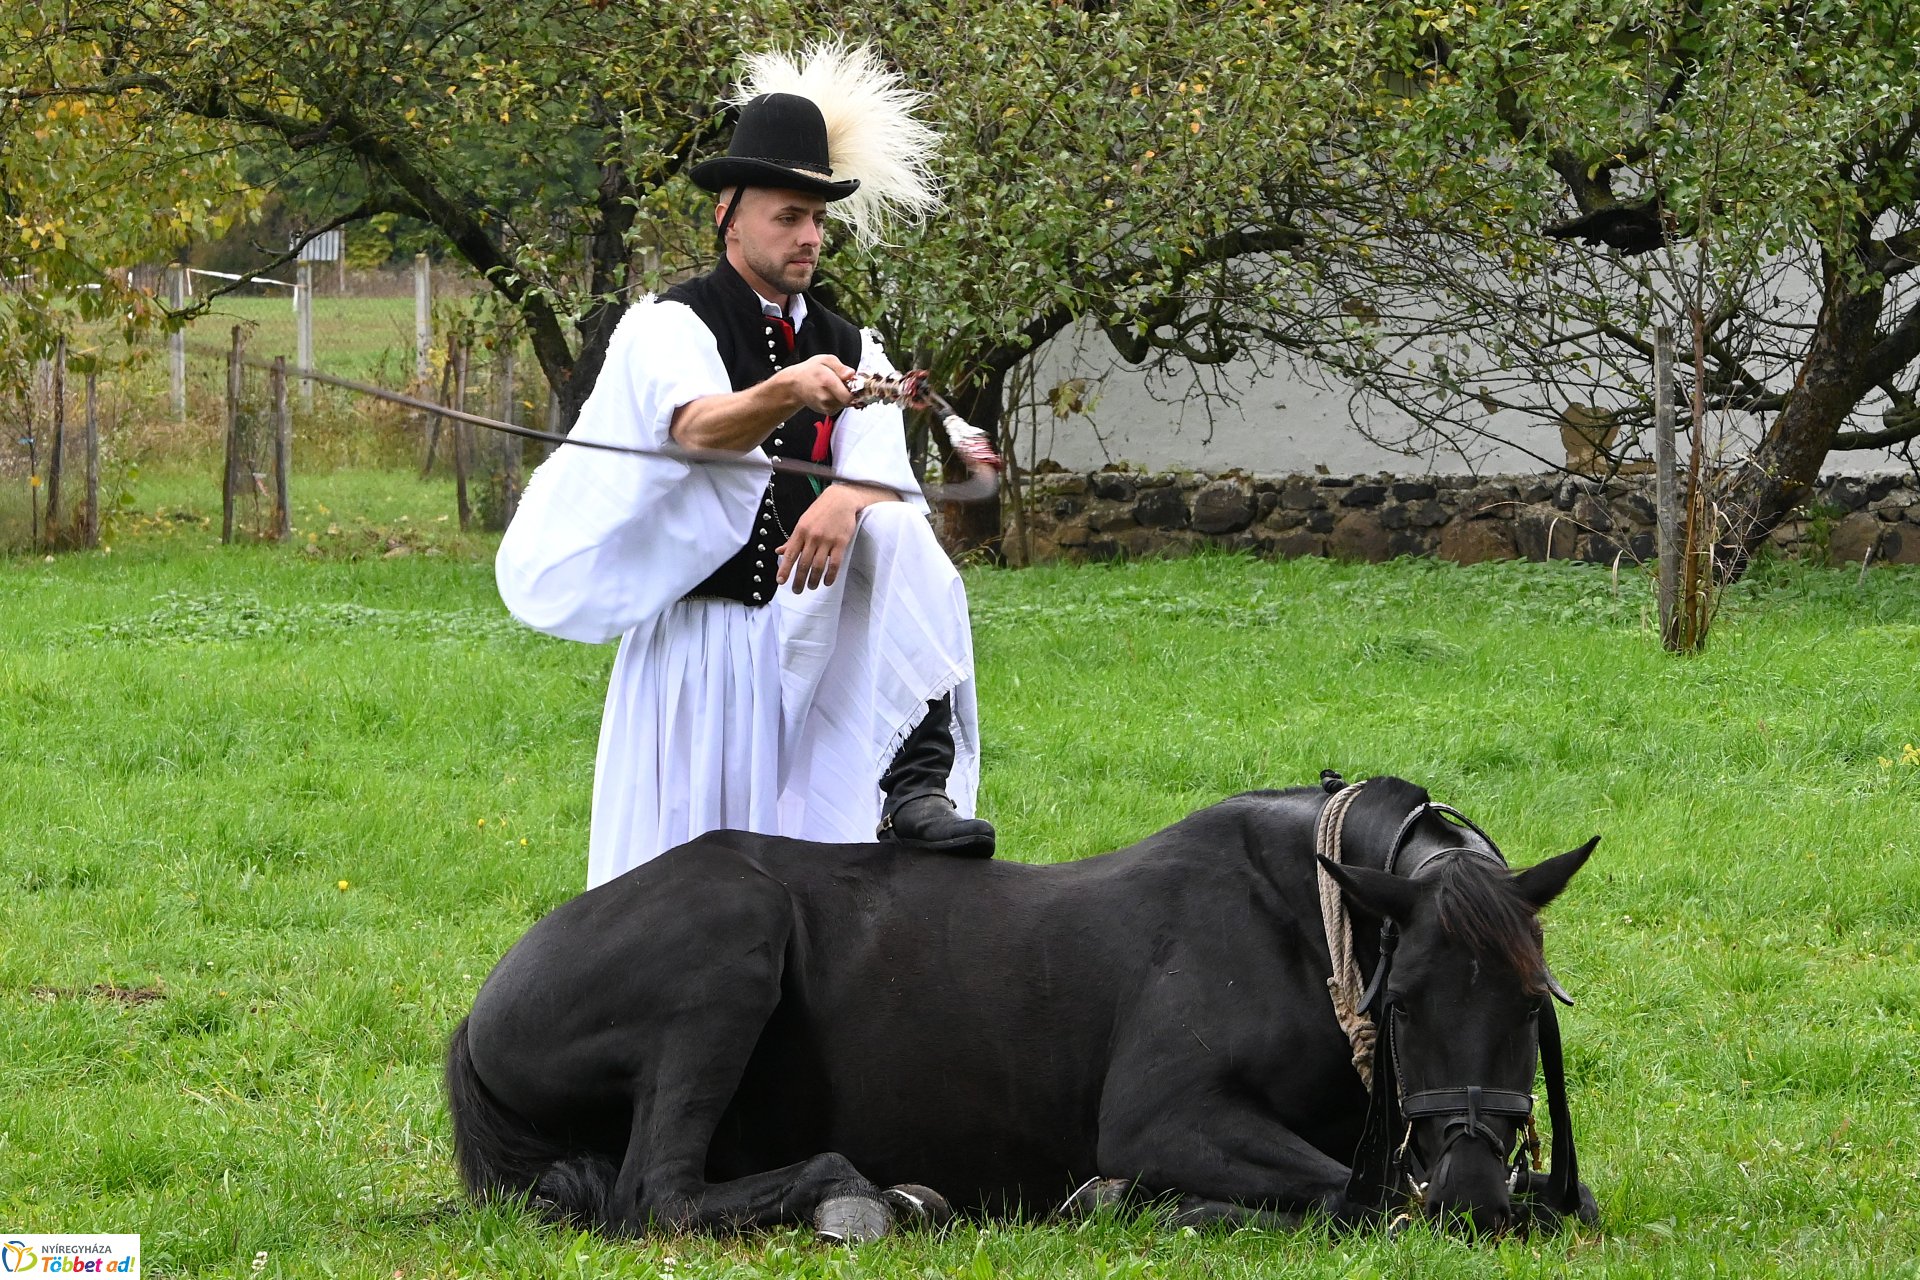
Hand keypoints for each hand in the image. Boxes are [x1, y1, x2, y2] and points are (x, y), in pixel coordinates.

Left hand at [776, 484, 891, 592]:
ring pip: (818, 566)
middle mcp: (812, 537)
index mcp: (800, 531)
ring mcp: (827, 540)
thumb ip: (792, 539)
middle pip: (804, 564)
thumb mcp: (803, 522)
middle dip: (799, 580)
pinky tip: (827, 582)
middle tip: (797, 591)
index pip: (790, 554)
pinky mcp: (841, 542)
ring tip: (811, 587)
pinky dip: (830, 575)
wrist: (841, 499)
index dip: (785, 569)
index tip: (781, 581)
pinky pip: (835, 564)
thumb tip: (779, 551)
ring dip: (814, 580)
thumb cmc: (820, 511)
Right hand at [778, 354, 856, 414]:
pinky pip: (840, 407)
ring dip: (845, 396)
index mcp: (827, 382)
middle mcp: (826, 397)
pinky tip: (832, 393)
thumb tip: (851, 374)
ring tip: (836, 387)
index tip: (855, 383)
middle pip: (849, 400)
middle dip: (851, 392)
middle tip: (845, 383)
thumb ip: (841, 367)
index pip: (849, 395)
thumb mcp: (826, 360)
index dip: (856, 390)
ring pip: (846, 404)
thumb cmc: (810, 371)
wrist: (795, 384)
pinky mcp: (826, 412)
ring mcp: (825, 406)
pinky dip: (840, 401)